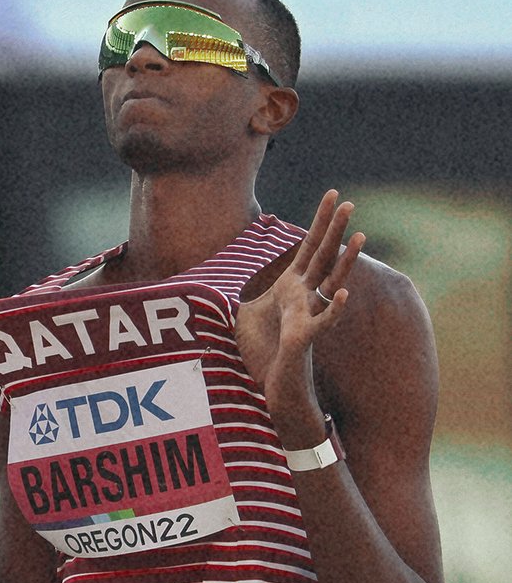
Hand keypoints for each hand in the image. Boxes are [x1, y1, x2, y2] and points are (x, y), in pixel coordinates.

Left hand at [235, 190, 364, 445]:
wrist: (270, 388)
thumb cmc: (261, 355)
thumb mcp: (244, 313)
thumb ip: (241, 291)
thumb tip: (223, 274)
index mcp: (292, 288)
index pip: (308, 247)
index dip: (319, 221)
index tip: (333, 194)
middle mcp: (304, 298)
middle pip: (322, 256)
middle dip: (334, 229)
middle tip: (348, 201)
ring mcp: (307, 316)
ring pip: (330, 283)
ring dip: (345, 261)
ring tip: (360, 237)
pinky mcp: (303, 338)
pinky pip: (322, 322)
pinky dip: (332, 309)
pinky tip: (342, 294)